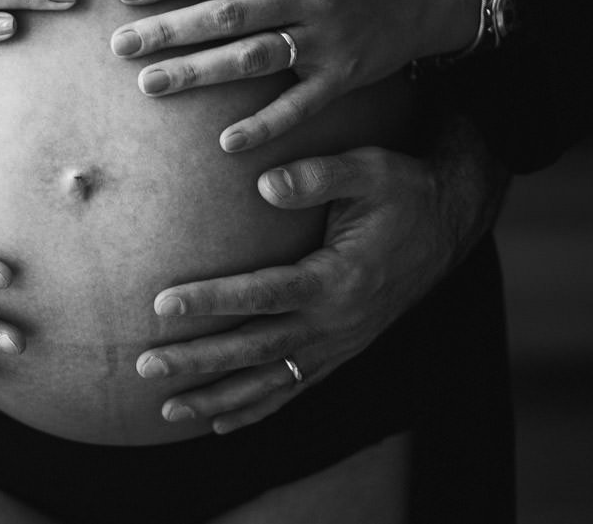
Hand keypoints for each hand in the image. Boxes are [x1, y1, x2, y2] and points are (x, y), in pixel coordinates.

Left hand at [110, 0, 472, 151]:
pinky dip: (266, 125)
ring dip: (200, 74)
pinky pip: (300, 106)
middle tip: (120, 45)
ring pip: (254, 59)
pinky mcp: (342, 77)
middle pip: (229, 15)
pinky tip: (225, 143)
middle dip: (171, 30)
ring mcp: (326, 39)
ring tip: (149, 84)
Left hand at [135, 117, 506, 433]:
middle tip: (146, 365)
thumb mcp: (369, 170)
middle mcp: (337, 322)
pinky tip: (219, 422)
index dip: (212, 301)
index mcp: (339, 279)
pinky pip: (294, 389)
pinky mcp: (341, 352)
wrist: (447, 226)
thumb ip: (318, 175)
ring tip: (166, 410)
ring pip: (270, 381)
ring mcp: (339, 344)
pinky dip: (256, 409)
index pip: (264, 295)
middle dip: (198, 361)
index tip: (162, 304)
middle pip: (256, 350)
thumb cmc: (400, 192)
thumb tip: (263, 183)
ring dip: (217, 398)